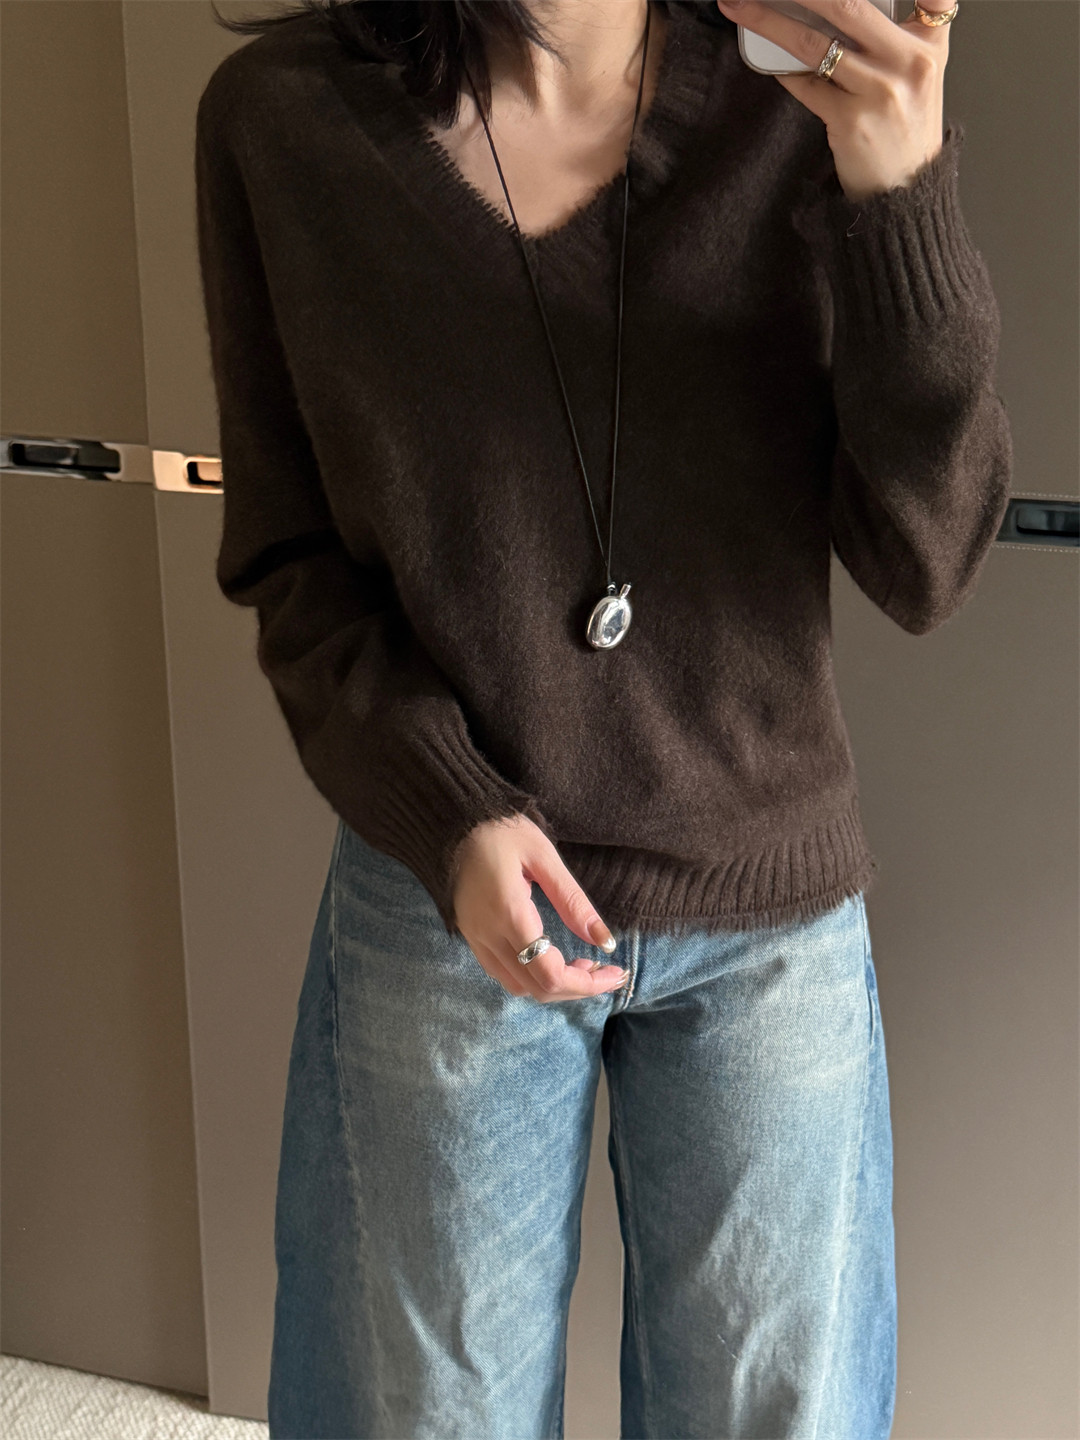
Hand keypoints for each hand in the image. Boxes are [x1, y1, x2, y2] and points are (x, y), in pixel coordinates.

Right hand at [451, 813, 628, 1001]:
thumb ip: (573, 900)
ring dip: (554, 985)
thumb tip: (605, 941)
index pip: (550, 974)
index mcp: (509, 914)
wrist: (451, 823)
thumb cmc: (501, 830)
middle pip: (537, 989)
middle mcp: (489, 935)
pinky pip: (502, 973)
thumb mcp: (543, 856)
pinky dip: (532, 976)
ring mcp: (476, 939)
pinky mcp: (470, 937)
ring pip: (519, 986)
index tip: (615, 972)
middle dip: (577, 988)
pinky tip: (551, 957)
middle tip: (605, 970)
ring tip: (581, 965)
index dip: (586, 984)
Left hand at [716, 0, 951, 201]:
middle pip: (849, 5)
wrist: (904, 191)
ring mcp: (880, 91)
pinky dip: (783, 69)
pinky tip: (768, 60)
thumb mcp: (917, 75)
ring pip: (815, 42)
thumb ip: (898, 34)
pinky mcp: (851, 121)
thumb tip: (833, 9)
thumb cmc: (903, 129)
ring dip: (769, 21)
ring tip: (740, 7)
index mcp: (928, 42)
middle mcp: (910, 61)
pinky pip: (805, 84)